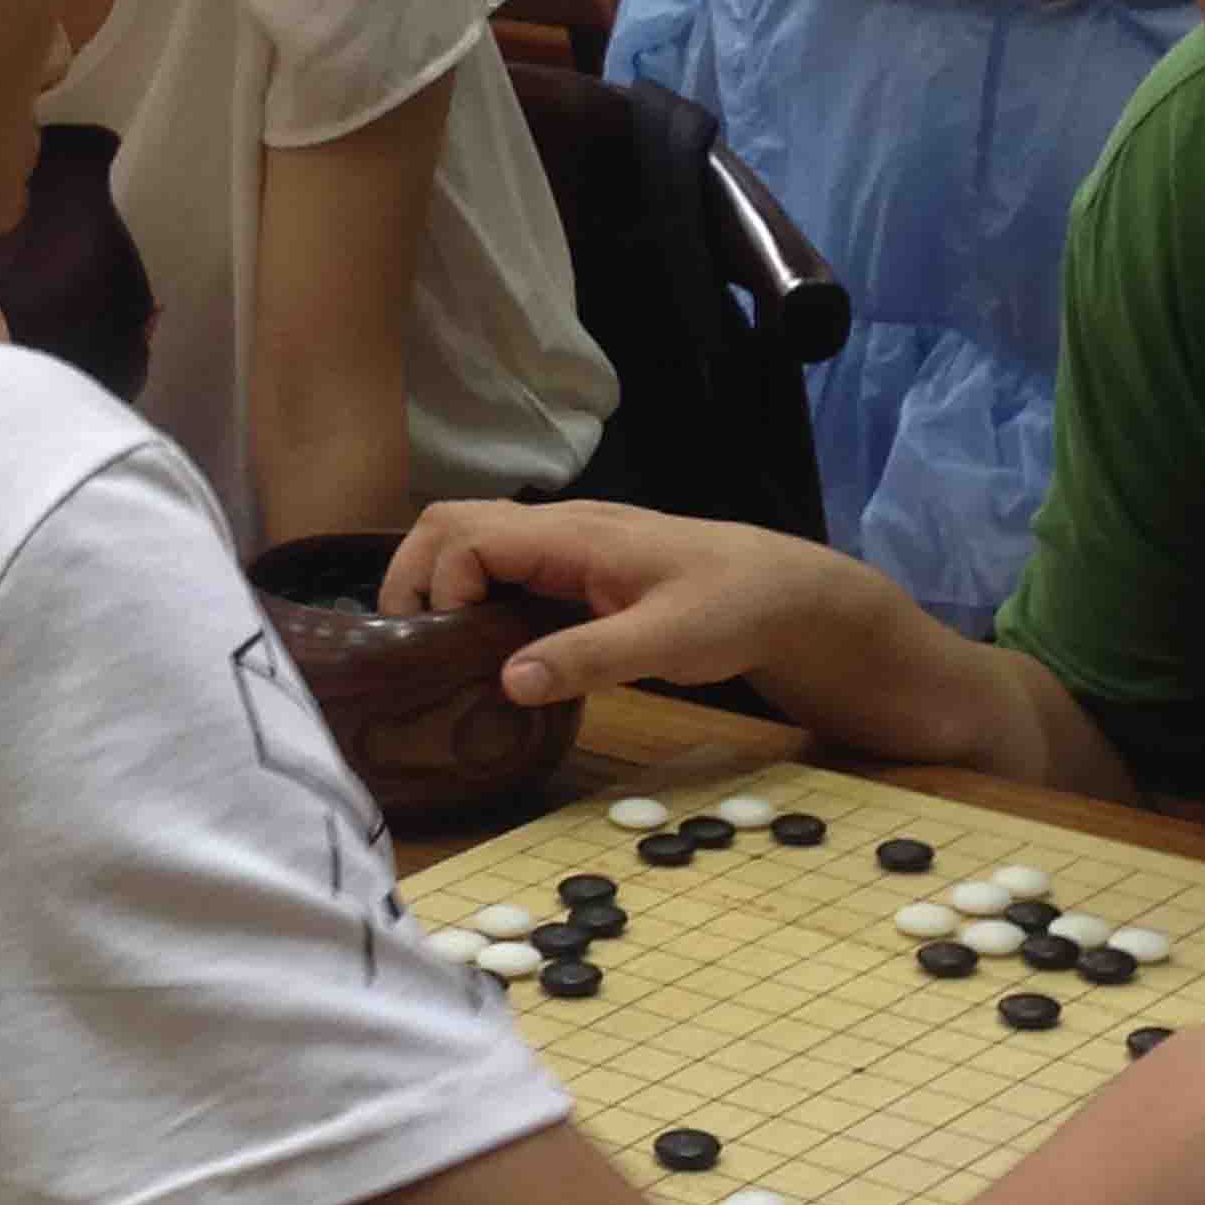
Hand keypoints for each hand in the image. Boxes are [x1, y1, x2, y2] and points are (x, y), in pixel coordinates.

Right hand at [382, 498, 854, 706]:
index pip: (465, 536)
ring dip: (439, 584)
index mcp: (573, 535)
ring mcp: (564, 544)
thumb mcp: (670, 642)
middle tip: (414, 646)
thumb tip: (506, 681)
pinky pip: (499, 563)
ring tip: (437, 649)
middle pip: (450, 523)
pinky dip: (470, 594)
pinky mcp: (573, 566)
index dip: (439, 588)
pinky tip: (481, 644)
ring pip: (470, 538)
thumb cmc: (736, 609)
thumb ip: (590, 658)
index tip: (450, 648)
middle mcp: (558, 528)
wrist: (790, 594)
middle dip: (413, 576)